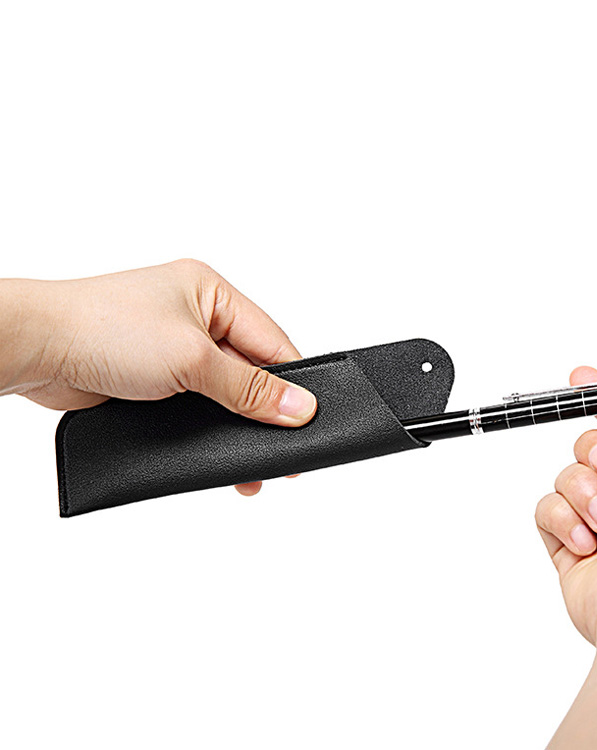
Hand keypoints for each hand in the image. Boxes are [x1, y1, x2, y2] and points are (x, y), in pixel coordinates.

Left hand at [0, 259, 316, 496]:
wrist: (35, 350)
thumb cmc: (103, 328)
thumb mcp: (192, 359)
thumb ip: (248, 388)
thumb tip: (298, 407)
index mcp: (212, 292)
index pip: (271, 340)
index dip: (291, 382)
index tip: (309, 418)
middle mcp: (196, 318)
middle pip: (249, 370)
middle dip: (263, 411)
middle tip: (283, 450)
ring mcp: (174, 349)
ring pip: (223, 393)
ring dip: (235, 426)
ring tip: (252, 464)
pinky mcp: (155, 379)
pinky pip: (196, 407)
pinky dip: (208, 430)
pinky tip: (217, 454)